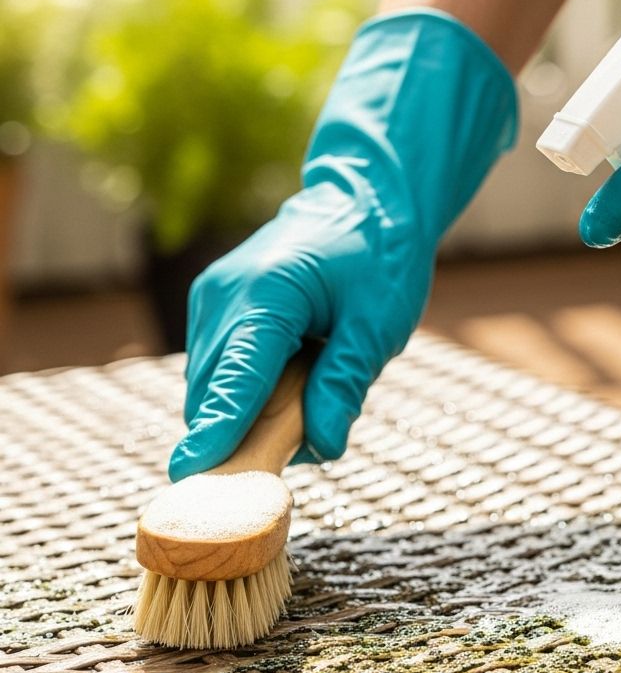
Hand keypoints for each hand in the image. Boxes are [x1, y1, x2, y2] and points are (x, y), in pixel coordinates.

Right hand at [169, 11, 516, 479]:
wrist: (364, 200)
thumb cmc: (379, 256)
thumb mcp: (378, 324)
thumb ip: (345, 384)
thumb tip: (323, 446)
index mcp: (266, 294)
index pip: (236, 377)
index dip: (218, 428)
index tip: (189, 472)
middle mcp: (224, 296)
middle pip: (214, 390)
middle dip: (242, 434)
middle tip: (294, 452)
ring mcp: (213, 300)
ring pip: (212, 385)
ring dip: (249, 412)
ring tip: (312, 391)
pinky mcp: (216, 308)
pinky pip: (221, 369)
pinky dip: (249, 390)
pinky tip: (296, 376)